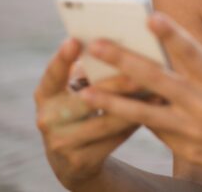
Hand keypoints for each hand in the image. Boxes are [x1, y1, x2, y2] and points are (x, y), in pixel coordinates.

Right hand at [34, 38, 140, 188]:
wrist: (73, 159)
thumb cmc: (81, 109)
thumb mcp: (75, 91)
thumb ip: (88, 73)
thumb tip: (120, 49)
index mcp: (45, 95)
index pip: (52, 74)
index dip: (62, 58)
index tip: (75, 40)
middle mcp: (47, 119)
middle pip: (85, 100)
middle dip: (115, 85)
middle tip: (140, 73)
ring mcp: (61, 143)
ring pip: (104, 122)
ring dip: (133, 107)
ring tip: (157, 91)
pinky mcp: (79, 162)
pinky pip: (113, 140)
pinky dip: (134, 123)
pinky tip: (154, 112)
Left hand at [78, 13, 201, 189]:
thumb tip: (166, 57)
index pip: (191, 52)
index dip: (171, 33)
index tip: (150, 16)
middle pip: (157, 79)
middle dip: (123, 60)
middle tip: (95, 45)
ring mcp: (193, 129)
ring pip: (143, 111)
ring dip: (111, 98)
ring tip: (85, 88)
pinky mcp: (186, 148)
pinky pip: (154, 129)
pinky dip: (132, 116)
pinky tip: (109, 109)